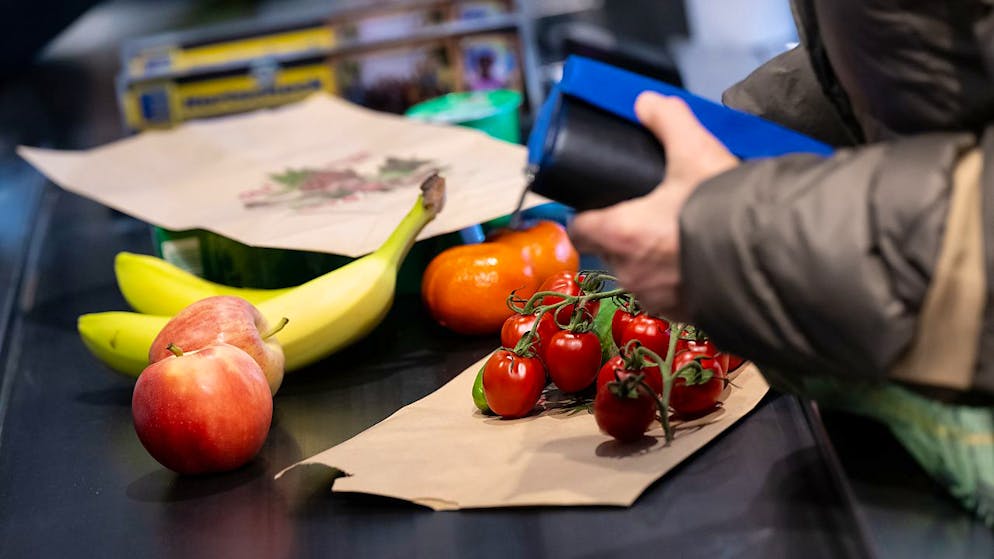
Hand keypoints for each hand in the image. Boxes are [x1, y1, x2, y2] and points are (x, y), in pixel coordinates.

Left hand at [568, 92, 738, 320]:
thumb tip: (647, 102)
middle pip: (610, 251)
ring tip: (678, 236)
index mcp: (620, 233)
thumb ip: (667, 121)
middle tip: (651, 213)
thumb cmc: (723, 208)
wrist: (771, 259)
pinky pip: (668, 296)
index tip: (600, 204)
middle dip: (624, 234)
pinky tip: (699, 261)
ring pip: (639, 275)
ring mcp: (655, 298)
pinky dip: (676, 280)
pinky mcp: (683, 315)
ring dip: (651, 258)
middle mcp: (630, 271)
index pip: (579, 228)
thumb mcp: (695, 151)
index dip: (586, 214)